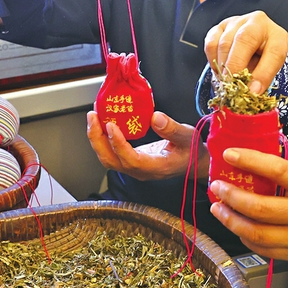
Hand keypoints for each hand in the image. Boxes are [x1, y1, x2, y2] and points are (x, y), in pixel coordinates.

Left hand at [86, 110, 206, 180]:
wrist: (194, 163)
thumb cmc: (192, 151)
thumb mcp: (187, 136)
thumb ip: (172, 129)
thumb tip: (154, 117)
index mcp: (155, 167)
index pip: (131, 160)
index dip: (118, 144)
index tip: (111, 125)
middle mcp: (141, 171)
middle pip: (111, 161)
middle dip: (98, 139)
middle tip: (93, 116)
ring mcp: (134, 167)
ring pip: (108, 158)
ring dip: (97, 138)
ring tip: (94, 117)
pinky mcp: (131, 161)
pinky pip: (112, 152)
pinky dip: (103, 138)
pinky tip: (103, 121)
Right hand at [204, 11, 287, 93]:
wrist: (253, 44)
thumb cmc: (262, 58)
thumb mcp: (268, 69)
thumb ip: (261, 80)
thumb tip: (250, 94)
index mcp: (277, 35)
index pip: (274, 52)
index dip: (263, 74)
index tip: (253, 91)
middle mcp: (258, 23)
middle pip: (244, 40)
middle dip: (236, 66)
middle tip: (232, 86)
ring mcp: (238, 21)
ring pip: (224, 43)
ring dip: (223, 66)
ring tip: (227, 80)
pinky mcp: (221, 26)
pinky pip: (211, 43)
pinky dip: (213, 60)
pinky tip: (220, 68)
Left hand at [209, 148, 287, 261]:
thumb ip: (286, 175)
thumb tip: (250, 167)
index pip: (277, 170)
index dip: (250, 161)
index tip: (229, 154)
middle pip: (260, 209)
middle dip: (231, 197)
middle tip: (217, 187)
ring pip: (257, 234)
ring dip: (231, 220)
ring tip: (218, 208)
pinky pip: (263, 249)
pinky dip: (245, 237)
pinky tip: (237, 226)